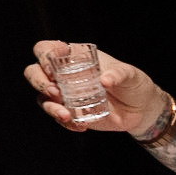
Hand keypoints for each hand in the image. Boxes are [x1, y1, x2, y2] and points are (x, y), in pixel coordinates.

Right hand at [24, 41, 166, 136]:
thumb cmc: (135, 84)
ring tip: (67, 115)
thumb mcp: (131, 75)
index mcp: (76, 57)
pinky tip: (80, 125)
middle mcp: (65, 74)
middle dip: (39, 82)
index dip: (44, 55)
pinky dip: (64, 122)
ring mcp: (65, 93)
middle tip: (55, 92)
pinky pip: (57, 116)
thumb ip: (120, 74)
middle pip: (34, 72)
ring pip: (42, 97)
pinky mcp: (70, 110)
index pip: (47, 49)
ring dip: (50, 107)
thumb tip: (105, 80)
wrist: (142, 109)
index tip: (53, 68)